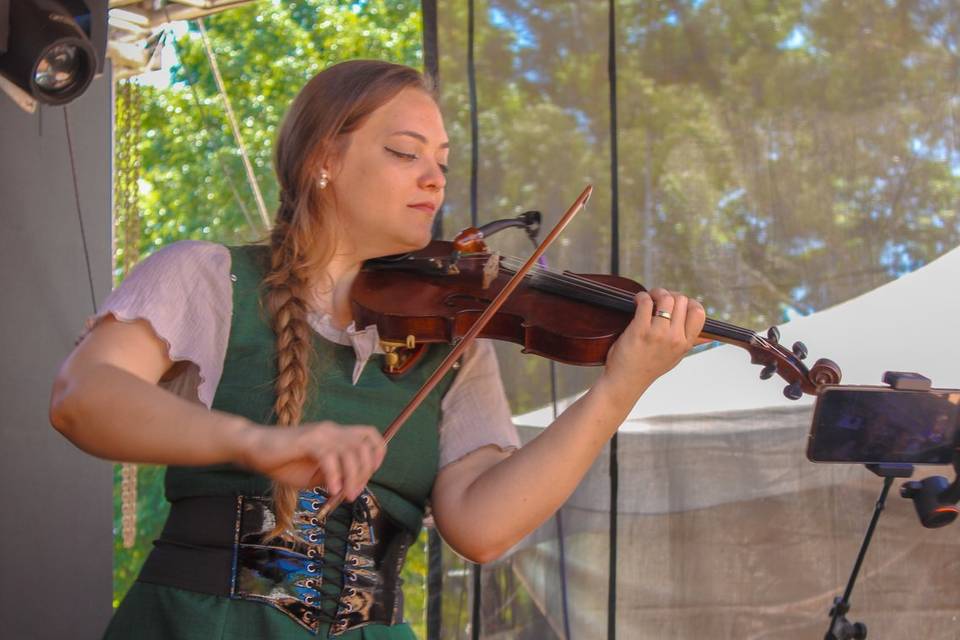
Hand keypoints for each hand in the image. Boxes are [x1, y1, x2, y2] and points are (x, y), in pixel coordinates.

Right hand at [235, 421, 385, 500]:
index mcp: (336, 434)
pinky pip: (329, 458)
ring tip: (344, 495)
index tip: (371, 473)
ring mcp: (320, 433)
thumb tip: (350, 487)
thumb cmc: (282, 462)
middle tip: (354, 493)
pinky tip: (330, 490)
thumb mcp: (313, 475)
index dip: (378, 453)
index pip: (370, 434)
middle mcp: (332, 430)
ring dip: (352, 477)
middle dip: (365, 472)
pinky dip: (334, 476)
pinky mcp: (308, 440)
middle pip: (364, 446)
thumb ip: (333, 477)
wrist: (253, 449)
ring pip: (351, 452)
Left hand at [598, 287, 705, 403]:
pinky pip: (645, 302)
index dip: (688, 302)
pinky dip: (641, 296)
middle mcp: (675, 338)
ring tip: (648, 298)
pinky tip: (637, 301)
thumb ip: (689, 343)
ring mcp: (658, 334)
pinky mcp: (640, 330)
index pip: (699, 312)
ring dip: (656, 293)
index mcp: (685, 343)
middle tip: (658, 299)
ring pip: (666, 298)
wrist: (626, 381)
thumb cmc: (647, 368)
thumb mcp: (675, 357)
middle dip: (669, 295)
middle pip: (682, 300)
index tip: (676, 304)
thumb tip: (709, 336)